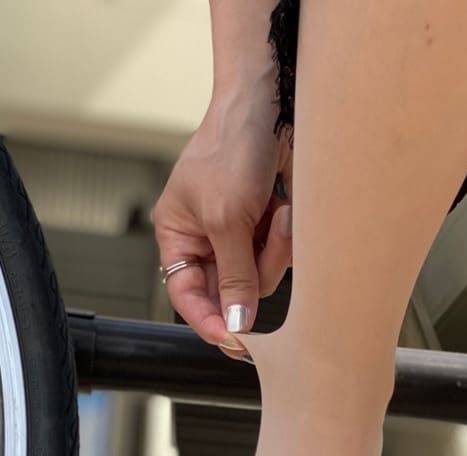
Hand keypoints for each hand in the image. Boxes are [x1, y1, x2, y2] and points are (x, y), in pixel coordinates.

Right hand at [153, 94, 292, 353]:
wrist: (270, 104)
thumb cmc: (233, 146)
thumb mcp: (226, 218)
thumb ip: (233, 276)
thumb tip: (237, 324)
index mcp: (178, 234)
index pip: (187, 295)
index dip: (209, 320)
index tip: (234, 342)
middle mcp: (207, 239)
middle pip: (232, 291)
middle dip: (254, 269)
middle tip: (265, 239)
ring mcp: (240, 235)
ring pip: (262, 277)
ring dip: (276, 249)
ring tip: (278, 212)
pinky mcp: (268, 228)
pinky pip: (281, 257)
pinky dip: (287, 238)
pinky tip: (286, 208)